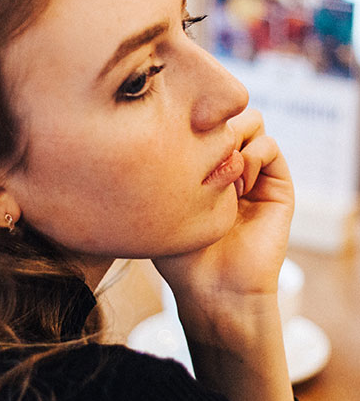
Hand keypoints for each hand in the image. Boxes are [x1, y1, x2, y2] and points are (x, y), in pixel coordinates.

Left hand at [153, 109, 298, 400]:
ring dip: (232, 137)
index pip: (197, 119)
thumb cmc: (178, 254)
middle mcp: (226, 164)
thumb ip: (149, 171)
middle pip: (224, 112)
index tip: (167, 140)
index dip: (185, 121)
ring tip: (216, 171)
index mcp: (199, 166)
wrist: (212, 288)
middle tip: (195, 152)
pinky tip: (236, 184)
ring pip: (250, 121)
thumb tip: (123, 135)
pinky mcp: (277, 185)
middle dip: (210, 123)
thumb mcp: (155, 207)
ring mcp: (252, 173)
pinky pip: (270, 146)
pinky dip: (253, 156)